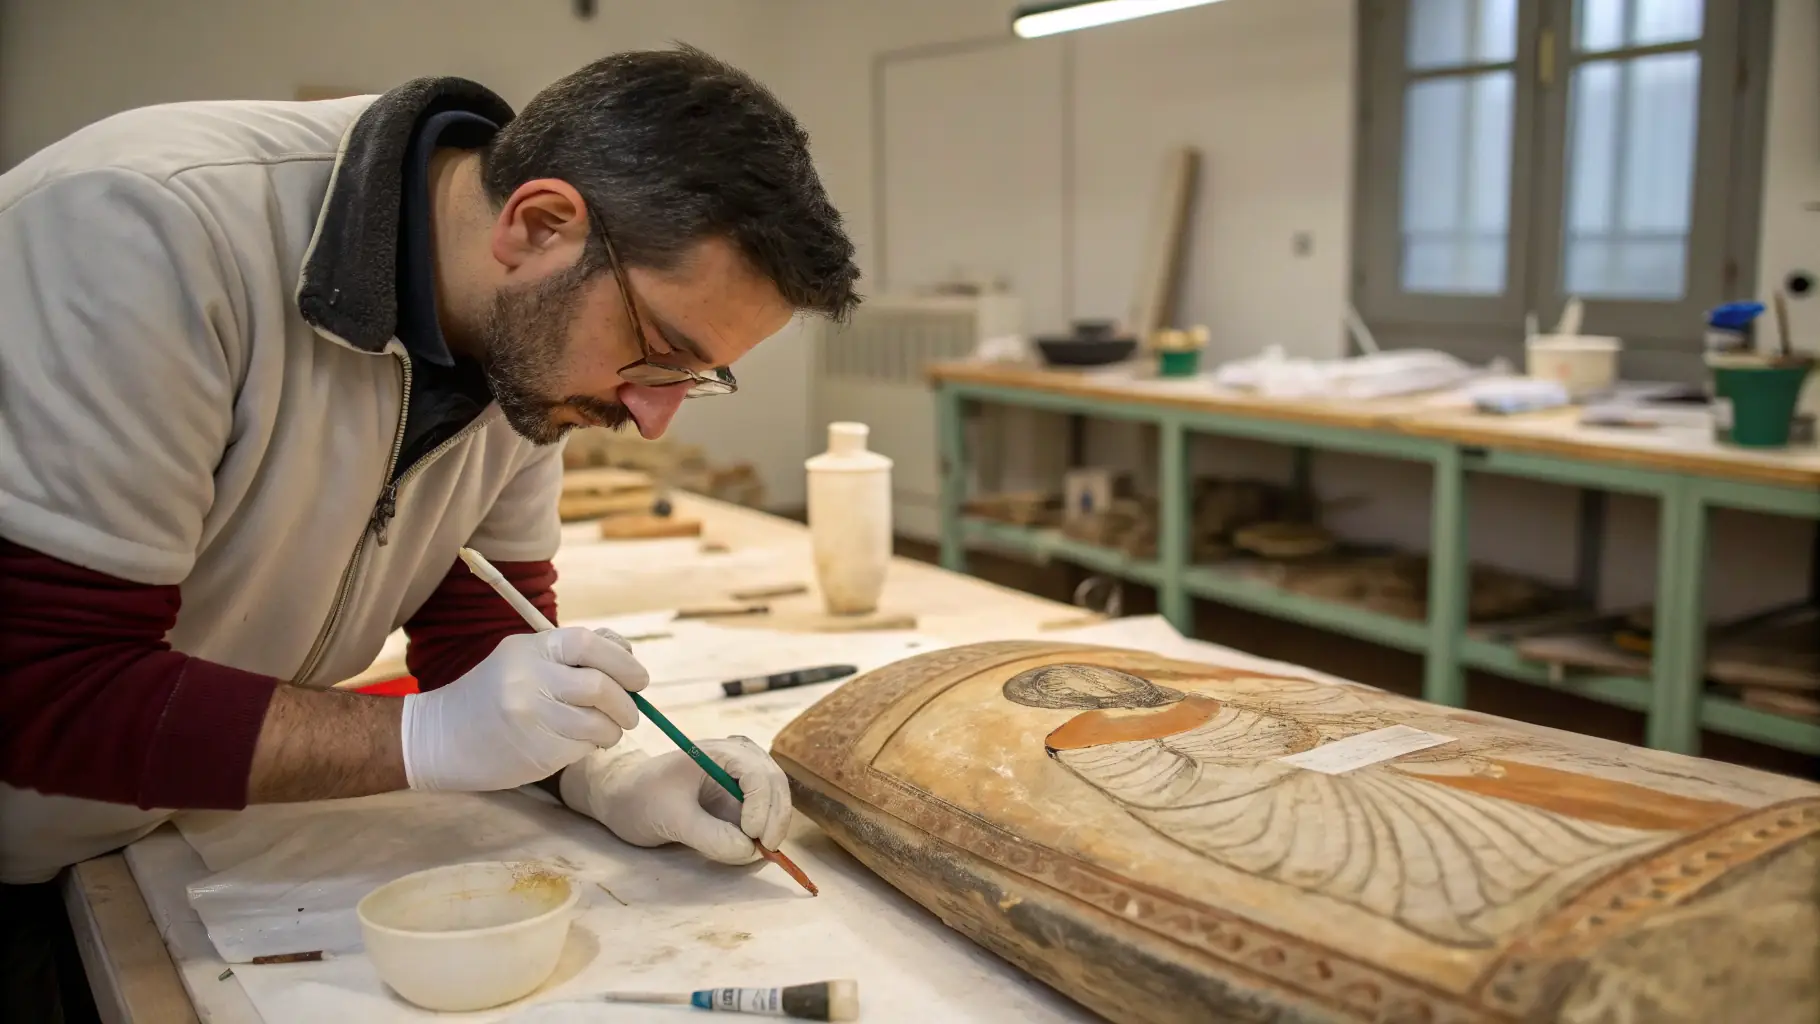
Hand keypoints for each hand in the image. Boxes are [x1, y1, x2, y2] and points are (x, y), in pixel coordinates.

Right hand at [400, 627, 647, 791]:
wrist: (440, 737)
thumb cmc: (493, 692)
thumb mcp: (525, 658)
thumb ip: (572, 653)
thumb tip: (627, 654)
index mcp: (530, 649)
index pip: (588, 644)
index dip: (622, 659)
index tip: (638, 678)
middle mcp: (529, 680)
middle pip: (599, 687)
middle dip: (626, 702)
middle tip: (631, 712)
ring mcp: (531, 718)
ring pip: (597, 723)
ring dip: (613, 729)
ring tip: (606, 730)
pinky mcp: (534, 752)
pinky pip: (581, 747)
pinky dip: (590, 746)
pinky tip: (577, 743)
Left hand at [559, 736, 792, 864]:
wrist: (624, 798)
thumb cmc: (640, 799)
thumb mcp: (670, 818)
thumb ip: (709, 834)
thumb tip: (749, 850)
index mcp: (720, 752)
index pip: (758, 775)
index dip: (762, 806)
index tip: (752, 837)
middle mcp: (738, 758)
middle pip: (775, 784)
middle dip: (774, 818)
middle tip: (764, 851)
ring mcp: (741, 777)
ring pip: (775, 799)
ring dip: (772, 826)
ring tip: (756, 852)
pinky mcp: (739, 797)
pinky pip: (763, 813)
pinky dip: (763, 831)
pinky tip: (752, 848)